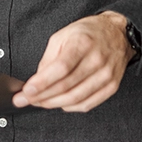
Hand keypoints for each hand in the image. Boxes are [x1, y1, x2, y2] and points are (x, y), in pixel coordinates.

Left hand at [12, 11, 134, 112]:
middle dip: (42, 96)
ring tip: (39, 102)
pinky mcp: (111, 87)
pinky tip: (59, 104)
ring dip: (53, 104)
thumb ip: (48, 59)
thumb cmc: (87, 33)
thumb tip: (37, 81)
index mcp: (82, 44)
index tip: (27, 90)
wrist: (116, 34)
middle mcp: (97, 60)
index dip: (42, 82)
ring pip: (76, 98)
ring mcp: (106, 75)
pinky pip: (88, 104)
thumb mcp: (61, 37)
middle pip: (66, 86)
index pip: (60, 68)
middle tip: (25, 100)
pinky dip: (70, 107)